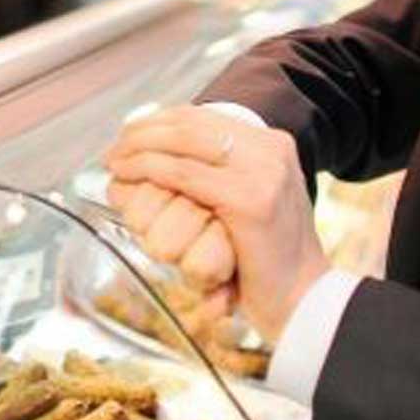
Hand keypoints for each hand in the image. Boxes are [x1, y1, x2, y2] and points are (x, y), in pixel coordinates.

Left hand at [103, 106, 329, 341]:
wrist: (304, 301)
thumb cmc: (268, 261)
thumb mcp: (249, 203)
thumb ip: (221, 176)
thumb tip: (166, 156)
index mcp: (274, 145)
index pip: (205, 118)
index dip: (160, 121)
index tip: (129, 136)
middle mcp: (271, 150)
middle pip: (192, 124)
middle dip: (145, 131)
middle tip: (115, 150)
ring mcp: (264, 172)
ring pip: (185, 143)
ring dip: (141, 149)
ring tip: (116, 162)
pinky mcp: (250, 200)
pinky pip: (186, 175)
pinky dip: (150, 170)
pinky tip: (128, 176)